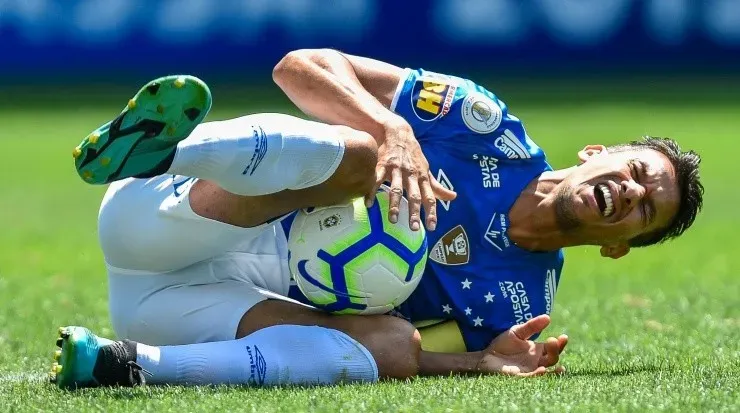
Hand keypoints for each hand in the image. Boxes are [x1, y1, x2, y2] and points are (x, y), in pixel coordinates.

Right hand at [365, 117, 456, 231]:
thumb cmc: (413, 155)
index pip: (430, 197)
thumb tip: (453, 197)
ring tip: (393, 220)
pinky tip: (368, 204)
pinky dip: (372, 192)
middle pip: (414, 195)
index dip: (431, 212)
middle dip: (414, 212)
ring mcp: (397, 170)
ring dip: (395, 205)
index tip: (432, 227)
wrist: (398, 132)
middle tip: (413, 228)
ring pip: (396, 189)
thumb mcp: (427, 170)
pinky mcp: (382, 165)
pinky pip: (377, 180)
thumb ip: (437, 186)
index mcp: (423, 177)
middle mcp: (411, 174)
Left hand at [477, 315, 567, 376]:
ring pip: (546, 369)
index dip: (560, 343)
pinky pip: (532, 377)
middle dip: (555, 350)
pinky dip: (538, 374)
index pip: (553, 347)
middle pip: (552, 358)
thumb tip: (547, 317)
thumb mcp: (517, 332)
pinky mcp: (520, 376)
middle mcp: (537, 360)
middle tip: (552, 340)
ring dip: (552, 367)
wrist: (486, 355)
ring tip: (559, 364)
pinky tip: (542, 369)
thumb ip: (531, 326)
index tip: (564, 337)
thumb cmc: (503, 344)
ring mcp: (530, 369)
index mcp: (537, 349)